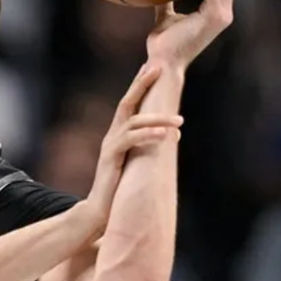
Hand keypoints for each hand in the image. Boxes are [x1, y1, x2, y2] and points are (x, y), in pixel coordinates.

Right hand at [82, 64, 182, 223]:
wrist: (101, 212)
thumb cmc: (120, 190)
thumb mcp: (135, 164)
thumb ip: (145, 148)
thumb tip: (167, 136)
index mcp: (117, 135)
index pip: (129, 104)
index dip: (139, 84)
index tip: (152, 67)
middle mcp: (111, 136)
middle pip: (127, 103)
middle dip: (142, 84)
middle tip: (159, 68)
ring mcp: (110, 146)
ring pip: (132, 121)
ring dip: (158, 118)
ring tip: (180, 121)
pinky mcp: (110, 158)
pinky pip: (130, 140)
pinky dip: (148, 135)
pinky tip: (165, 134)